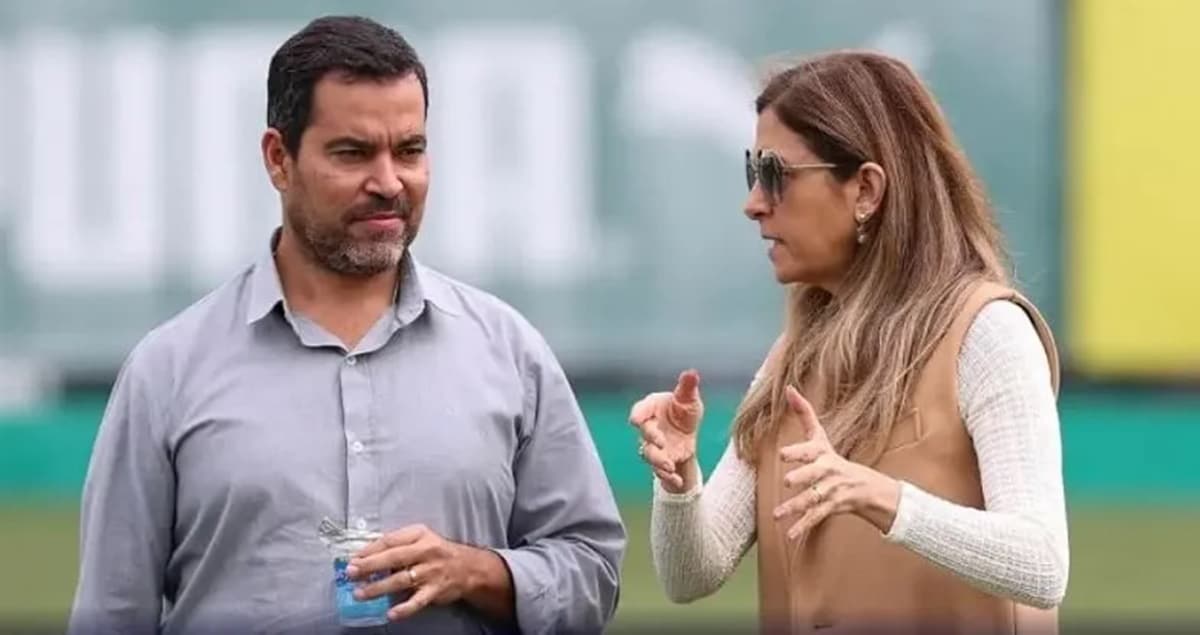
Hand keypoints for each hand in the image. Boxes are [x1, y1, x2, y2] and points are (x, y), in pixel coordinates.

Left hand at [347, 524, 487, 620]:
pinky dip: (404, 608)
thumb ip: (398, 544)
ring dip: (378, 588)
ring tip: (360, 594)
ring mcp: (430, 572)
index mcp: (419, 535)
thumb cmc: (437, 552)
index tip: (353, 558)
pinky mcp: (435, 591)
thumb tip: (367, 555)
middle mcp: (425, 552)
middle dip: (369, 566)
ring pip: (401, 580)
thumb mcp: (421, 538)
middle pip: (393, 558)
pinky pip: (417, 601)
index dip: (369, 550)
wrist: (468, 567)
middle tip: (351, 573)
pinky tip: (391, 613)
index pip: (390, 540)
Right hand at [628, 369, 703, 489]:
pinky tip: (678, 481)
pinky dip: (668, 478)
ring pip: (649, 455)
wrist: (687, 432)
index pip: (641, 410)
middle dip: (651, 439)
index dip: (638, 414)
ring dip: (658, 461)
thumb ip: (687, 387)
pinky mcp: (662, 461)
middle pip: (645, 434)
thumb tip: (692, 373)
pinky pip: (660, 471)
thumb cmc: (683, 410)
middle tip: (660, 442)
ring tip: (670, 465)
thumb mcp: (689, 398)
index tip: (635, 420)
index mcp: (652, 409)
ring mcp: (654, 447)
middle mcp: (650, 428)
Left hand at [772, 386, 900, 541]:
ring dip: (795, 507)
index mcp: (823, 454)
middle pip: (814, 475)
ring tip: (777, 515)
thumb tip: (788, 387)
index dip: (798, 452)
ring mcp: (831, 491)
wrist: (865, 487)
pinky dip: (803, 526)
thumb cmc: (832, 457)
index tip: (783, 454)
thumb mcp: (821, 436)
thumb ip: (804, 413)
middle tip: (787, 481)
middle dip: (802, 478)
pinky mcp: (832, 507)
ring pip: (812, 499)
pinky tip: (789, 534)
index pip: (810, 451)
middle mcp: (828, 472)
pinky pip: (816, 517)